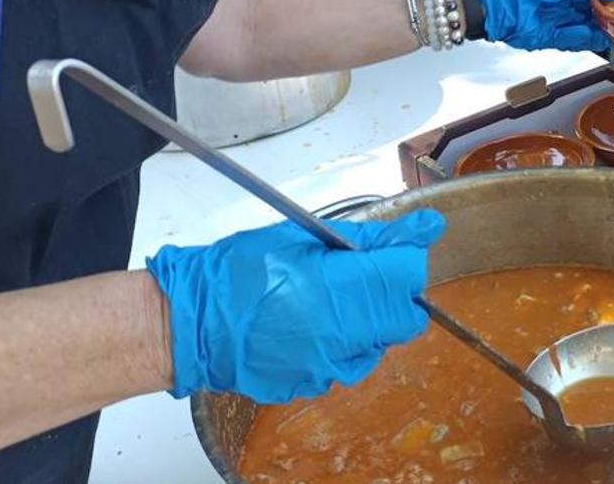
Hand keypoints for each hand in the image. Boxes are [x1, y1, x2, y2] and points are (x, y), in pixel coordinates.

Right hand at [147, 210, 445, 403]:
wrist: (189, 323)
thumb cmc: (236, 273)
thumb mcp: (302, 236)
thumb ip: (369, 236)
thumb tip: (424, 228)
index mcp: (333, 288)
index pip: (408, 276)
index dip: (405, 259)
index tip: (391, 251)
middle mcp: (337, 334)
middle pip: (407, 318)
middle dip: (394, 294)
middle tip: (362, 276)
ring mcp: (326, 365)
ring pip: (381, 343)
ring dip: (370, 320)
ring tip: (330, 300)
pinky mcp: (314, 384)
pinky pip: (351, 362)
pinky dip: (345, 343)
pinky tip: (314, 324)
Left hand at [477, 0, 613, 50]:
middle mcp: (560, 5)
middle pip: (590, 14)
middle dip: (605, 17)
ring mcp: (555, 22)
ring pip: (584, 30)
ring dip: (598, 30)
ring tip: (613, 28)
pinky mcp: (549, 38)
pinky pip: (572, 40)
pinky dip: (585, 39)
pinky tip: (596, 35)